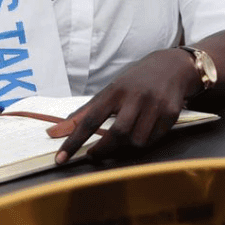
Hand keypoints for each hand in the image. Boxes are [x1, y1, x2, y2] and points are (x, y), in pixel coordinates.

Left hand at [47, 48, 196, 163]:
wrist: (171, 67)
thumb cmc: (133, 83)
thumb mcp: (108, 92)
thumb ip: (83, 114)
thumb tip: (53, 132)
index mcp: (115, 90)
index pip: (90, 119)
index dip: (74, 141)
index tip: (61, 158)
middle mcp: (135, 96)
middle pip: (118, 133)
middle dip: (104, 149)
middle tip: (94, 154)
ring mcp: (155, 104)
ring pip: (137, 140)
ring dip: (128, 145)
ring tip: (127, 135)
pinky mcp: (171, 112)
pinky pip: (154, 140)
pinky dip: (145, 141)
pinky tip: (145, 129)